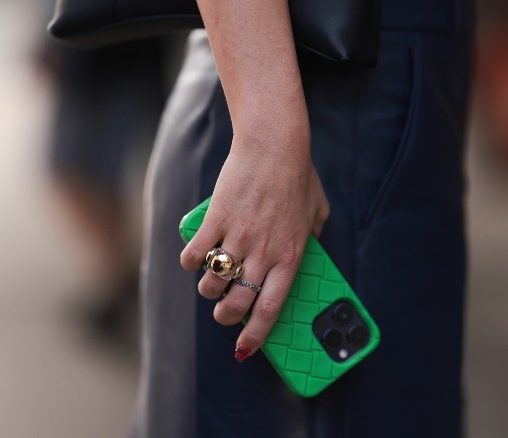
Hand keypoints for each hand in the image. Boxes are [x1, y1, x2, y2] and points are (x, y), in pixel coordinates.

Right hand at [180, 128, 328, 361]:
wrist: (274, 144)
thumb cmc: (299, 176)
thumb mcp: (318, 211)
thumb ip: (314, 236)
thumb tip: (309, 250)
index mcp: (291, 257)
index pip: (269, 310)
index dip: (254, 337)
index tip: (244, 348)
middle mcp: (264, 254)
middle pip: (236, 304)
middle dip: (225, 316)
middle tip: (223, 311)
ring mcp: (238, 238)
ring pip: (211, 284)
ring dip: (207, 289)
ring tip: (210, 281)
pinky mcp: (216, 220)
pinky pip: (193, 255)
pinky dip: (188, 262)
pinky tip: (193, 258)